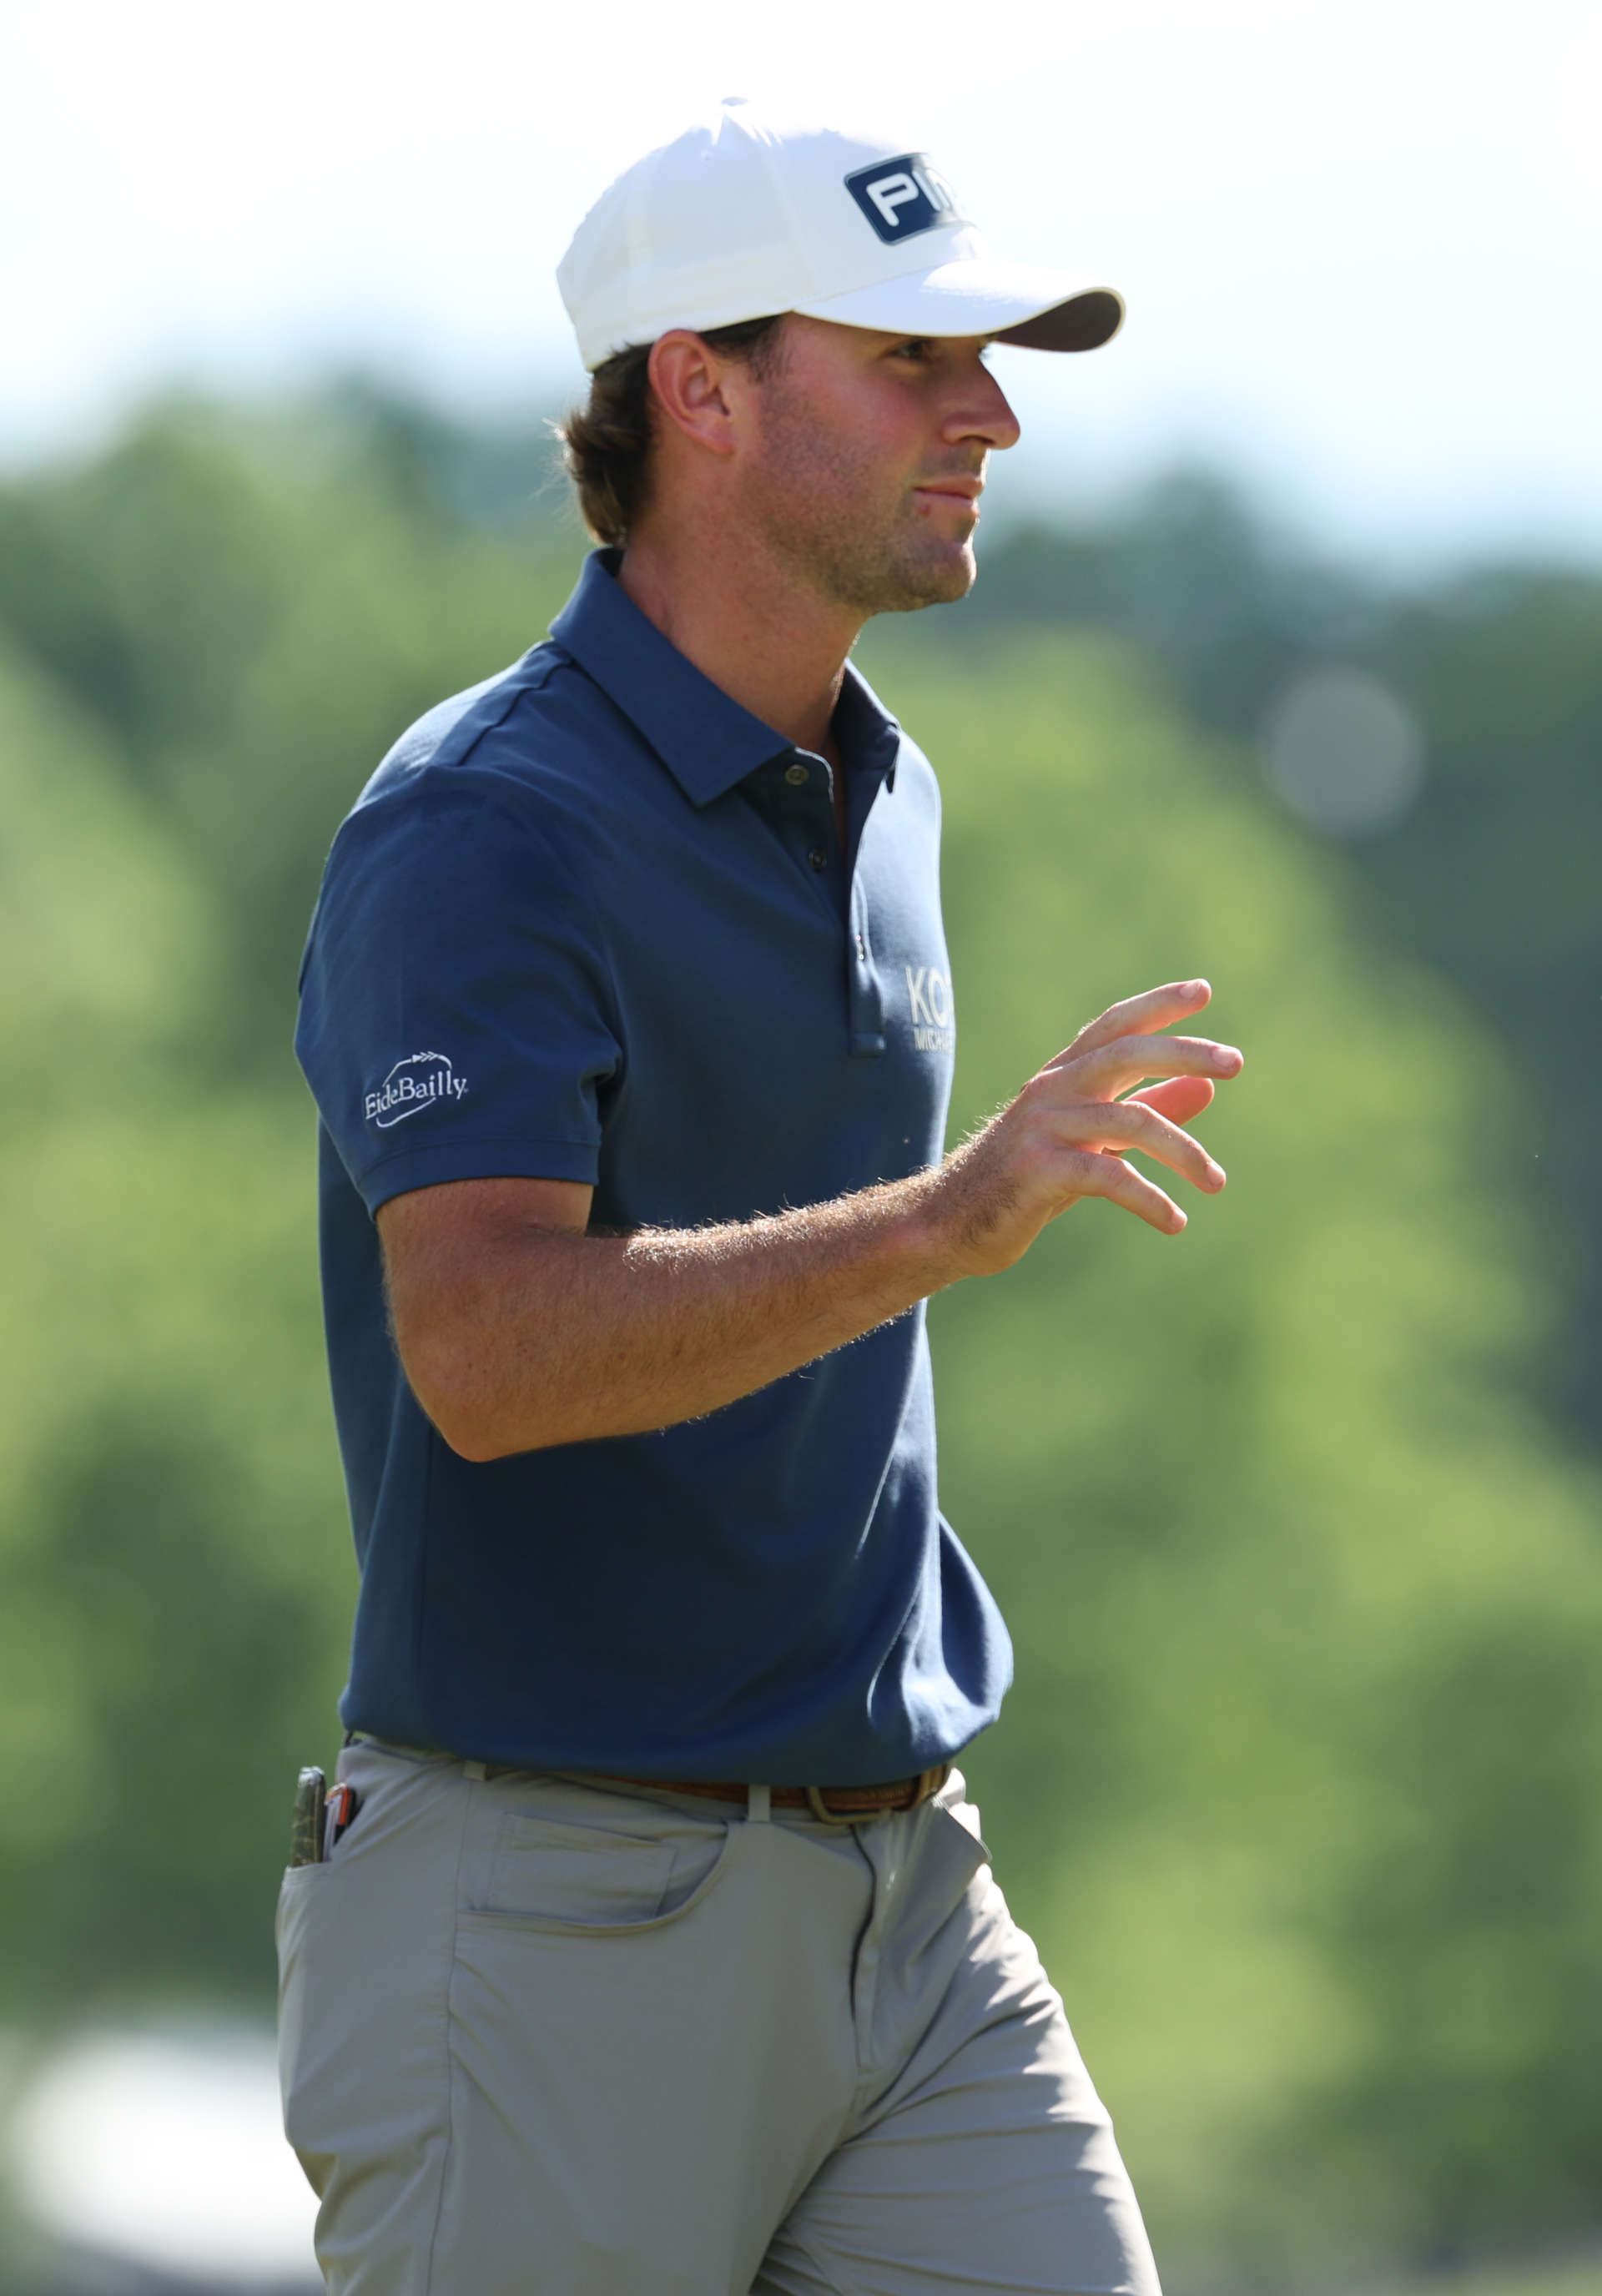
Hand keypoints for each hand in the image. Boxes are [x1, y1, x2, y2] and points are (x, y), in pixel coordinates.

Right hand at [930, 979, 1242, 1277]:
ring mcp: (1042, 1128)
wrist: (949, 1224)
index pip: (1114, 1026)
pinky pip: (1108, 1175)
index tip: (1203, 991)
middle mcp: (1051, 1091)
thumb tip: (1208, 1087)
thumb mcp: (1092, 1140)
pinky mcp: (1037, 1171)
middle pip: (1125, 1053)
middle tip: (1235, 1063)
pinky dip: (1150, 1200)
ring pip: (1129, 1121)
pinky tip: (1175, 1221)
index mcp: (1062, 1077)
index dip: (1157, 1006)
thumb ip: (1146, 1109)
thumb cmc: (1026, 1180)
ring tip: (1216, 1183)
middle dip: (1183, 1052)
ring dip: (1183, 1151)